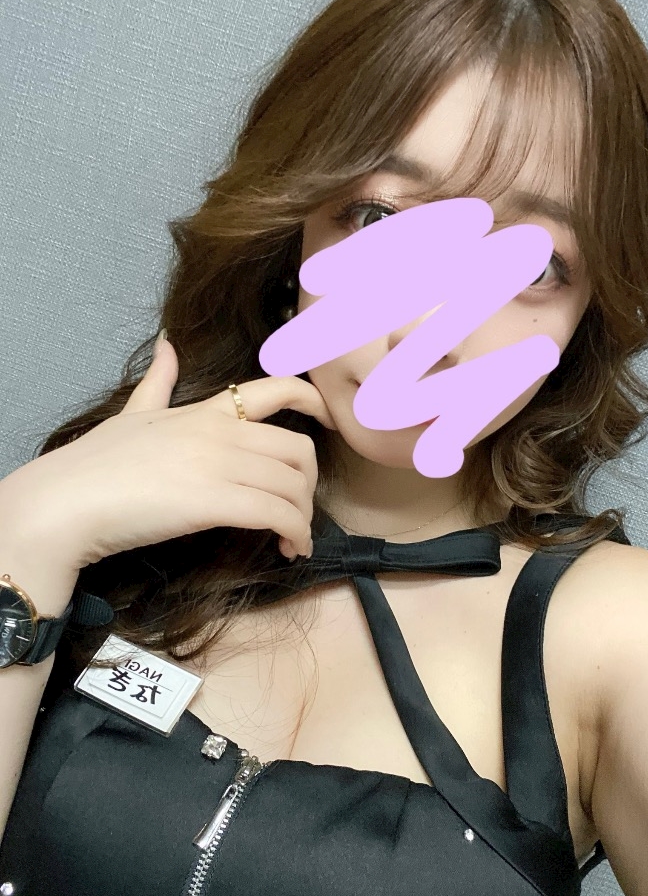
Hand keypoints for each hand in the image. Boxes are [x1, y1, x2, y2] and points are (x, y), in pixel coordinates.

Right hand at [0, 334, 337, 568]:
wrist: (68, 500)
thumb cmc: (96, 463)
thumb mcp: (132, 413)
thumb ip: (157, 382)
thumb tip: (168, 346)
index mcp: (205, 411)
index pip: (274, 389)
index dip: (313, 400)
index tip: (330, 419)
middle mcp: (221, 433)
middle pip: (298, 450)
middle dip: (308, 484)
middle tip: (297, 510)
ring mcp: (219, 465)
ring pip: (292, 486)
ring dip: (303, 517)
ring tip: (293, 538)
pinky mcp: (215, 502)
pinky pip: (276, 514)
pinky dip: (296, 534)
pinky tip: (291, 549)